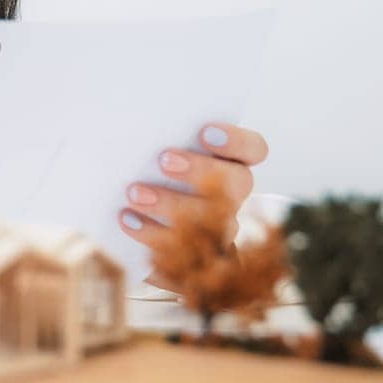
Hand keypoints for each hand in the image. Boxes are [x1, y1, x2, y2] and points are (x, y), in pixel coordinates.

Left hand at [118, 122, 269, 246]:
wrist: (139, 220)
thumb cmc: (153, 172)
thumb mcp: (158, 152)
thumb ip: (163, 139)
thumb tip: (138, 128)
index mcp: (232, 162)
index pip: (254, 149)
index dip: (236, 141)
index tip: (204, 133)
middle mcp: (233, 195)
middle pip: (238, 182)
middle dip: (201, 170)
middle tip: (163, 160)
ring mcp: (221, 227)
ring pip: (213, 219)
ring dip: (171, 205)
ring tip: (136, 194)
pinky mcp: (199, 254)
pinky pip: (186, 249)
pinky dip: (152, 234)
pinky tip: (128, 220)